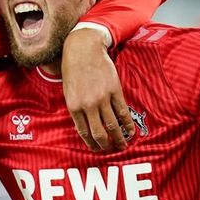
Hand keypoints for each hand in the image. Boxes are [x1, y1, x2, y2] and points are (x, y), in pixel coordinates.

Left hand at [61, 28, 133, 151]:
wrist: (84, 49)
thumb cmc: (73, 69)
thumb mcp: (68, 91)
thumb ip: (76, 109)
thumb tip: (84, 126)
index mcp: (74, 106)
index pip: (84, 132)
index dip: (92, 144)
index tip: (97, 149)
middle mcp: (88, 105)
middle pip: (99, 132)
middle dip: (106, 145)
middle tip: (111, 150)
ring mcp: (102, 98)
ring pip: (113, 125)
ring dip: (119, 138)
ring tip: (123, 145)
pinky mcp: (115, 91)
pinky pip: (122, 112)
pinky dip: (127, 124)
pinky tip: (131, 131)